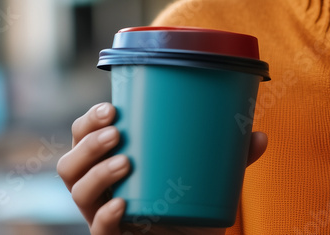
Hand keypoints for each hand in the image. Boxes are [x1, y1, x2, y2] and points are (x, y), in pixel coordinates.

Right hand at [57, 101, 268, 234]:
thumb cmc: (189, 208)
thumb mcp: (208, 178)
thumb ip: (230, 158)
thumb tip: (258, 134)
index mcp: (110, 163)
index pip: (82, 137)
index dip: (88, 121)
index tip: (113, 107)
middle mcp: (98, 190)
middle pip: (70, 163)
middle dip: (89, 143)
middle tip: (117, 132)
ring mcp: (102, 216)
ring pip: (77, 192)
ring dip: (97, 172)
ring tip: (125, 162)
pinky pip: (98, 231)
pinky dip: (106, 216)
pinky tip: (122, 204)